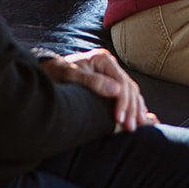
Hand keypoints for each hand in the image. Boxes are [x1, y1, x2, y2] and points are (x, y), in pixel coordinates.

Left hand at [40, 49, 156, 131]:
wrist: (49, 71)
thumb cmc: (57, 73)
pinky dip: (134, 105)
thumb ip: (93, 82)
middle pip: (129, 87)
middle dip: (131, 109)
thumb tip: (116, 91)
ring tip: (138, 125)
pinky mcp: (111, 81)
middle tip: (130, 128)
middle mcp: (110, 64)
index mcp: (103, 59)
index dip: (123, 103)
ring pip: (132, 91)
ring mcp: (112, 72)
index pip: (121, 83)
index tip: (120, 120)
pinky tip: (139, 116)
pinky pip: (128, 93)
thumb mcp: (71, 76)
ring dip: (136, 109)